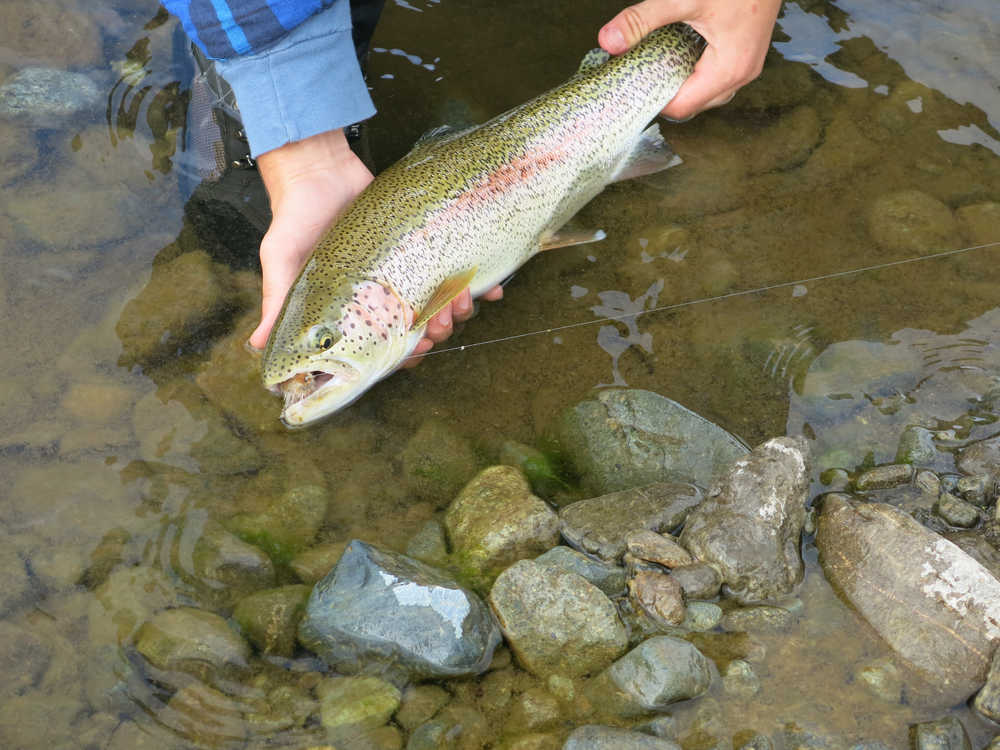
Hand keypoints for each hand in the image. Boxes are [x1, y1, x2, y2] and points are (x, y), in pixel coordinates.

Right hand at [252, 128, 503, 360]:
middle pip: (422, 329)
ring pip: (447, 304)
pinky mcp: (429, 243)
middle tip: (439, 324)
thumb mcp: (282, 262)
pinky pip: (463, 269)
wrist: (317, 166)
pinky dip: (484, 285)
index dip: (403, 357)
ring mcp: (410, 269)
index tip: (414, 352)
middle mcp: (385, 294)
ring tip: (462, 300)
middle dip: (436, 332)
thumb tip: (257, 349)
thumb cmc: (296, 217)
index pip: (385, 348)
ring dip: (460, 311)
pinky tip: (494, 289)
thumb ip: (276, 305)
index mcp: (354, 311)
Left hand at [598, 0, 780, 119]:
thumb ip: (643, 20)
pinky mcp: (745, 52)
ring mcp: (747, 64)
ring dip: (680, 83)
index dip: (653, 101)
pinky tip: (676, 55)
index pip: (682, 107)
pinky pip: (715, 76)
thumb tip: (609, 41)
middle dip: (665, 94)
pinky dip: (694, 71)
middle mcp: (742, 74)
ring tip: (654, 68)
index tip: (630, 89)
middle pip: (694, 104)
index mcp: (729, 69)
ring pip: (706, 92)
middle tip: (637, 78)